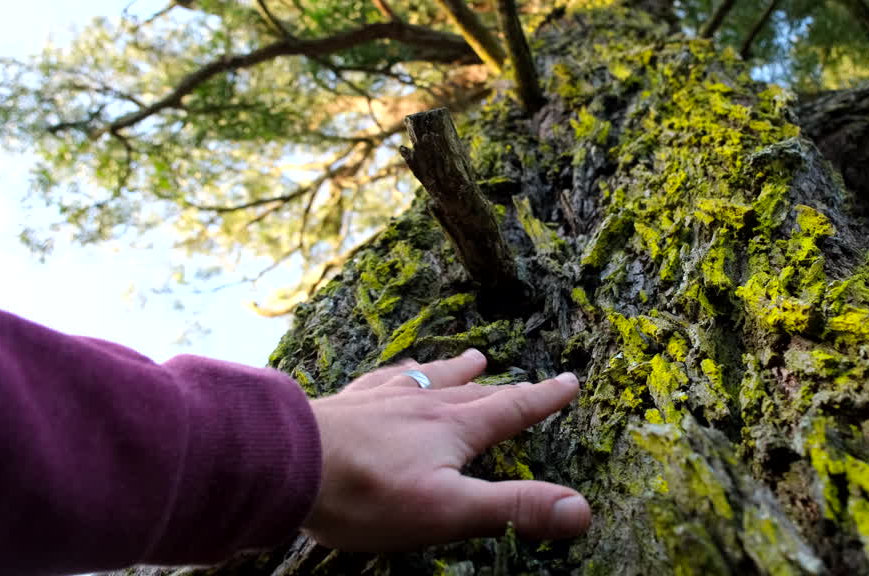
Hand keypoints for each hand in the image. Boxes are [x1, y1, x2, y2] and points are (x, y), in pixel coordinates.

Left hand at [300, 349, 591, 550]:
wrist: (287, 462)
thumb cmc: (369, 493)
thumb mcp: (450, 510)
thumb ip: (514, 508)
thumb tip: (581, 510)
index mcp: (454, 428)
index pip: (512, 409)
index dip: (544, 398)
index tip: (570, 380)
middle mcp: (423, 404)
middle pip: (474, 392)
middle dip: (505, 388)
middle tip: (526, 381)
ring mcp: (382, 400)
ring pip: (429, 378)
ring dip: (455, 370)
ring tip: (471, 358)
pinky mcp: (346, 404)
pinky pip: (381, 380)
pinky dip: (397, 374)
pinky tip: (390, 375)